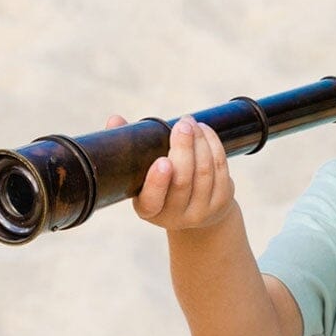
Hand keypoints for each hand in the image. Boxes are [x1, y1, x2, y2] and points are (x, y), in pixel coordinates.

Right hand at [105, 113, 236, 231]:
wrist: (193, 209)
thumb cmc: (160, 183)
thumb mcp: (140, 174)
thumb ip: (128, 149)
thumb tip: (115, 120)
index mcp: (150, 210)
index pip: (152, 200)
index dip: (158, 182)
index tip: (163, 161)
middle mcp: (176, 216)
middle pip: (183, 181)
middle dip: (184, 148)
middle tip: (182, 125)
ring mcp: (201, 211)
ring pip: (204, 172)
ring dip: (200, 142)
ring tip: (190, 122)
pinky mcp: (221, 201)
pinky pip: (220, 169)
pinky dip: (213, 145)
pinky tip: (205, 131)